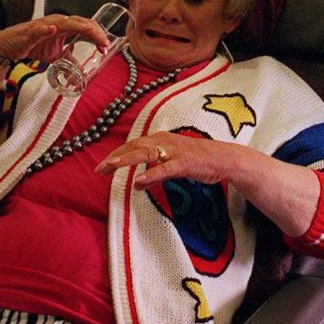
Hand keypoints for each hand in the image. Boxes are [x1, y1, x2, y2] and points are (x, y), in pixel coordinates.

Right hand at [0, 14, 109, 64]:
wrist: (11, 45)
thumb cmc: (35, 44)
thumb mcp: (57, 55)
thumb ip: (70, 60)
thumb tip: (82, 75)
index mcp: (66, 26)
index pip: (87, 26)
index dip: (98, 35)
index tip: (106, 47)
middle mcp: (59, 22)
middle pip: (81, 22)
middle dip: (95, 32)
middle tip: (104, 43)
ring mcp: (45, 25)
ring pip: (65, 22)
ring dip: (78, 27)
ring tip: (90, 31)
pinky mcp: (31, 31)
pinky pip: (40, 29)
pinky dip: (47, 29)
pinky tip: (54, 29)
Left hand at [95, 131, 232, 189]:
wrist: (224, 158)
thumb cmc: (198, 160)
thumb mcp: (172, 166)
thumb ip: (154, 172)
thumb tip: (136, 184)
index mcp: (161, 139)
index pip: (133, 145)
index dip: (117, 154)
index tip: (102, 166)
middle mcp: (165, 141)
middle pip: (135, 147)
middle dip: (116, 157)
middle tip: (99, 169)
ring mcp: (175, 151)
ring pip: (147, 153)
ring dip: (128, 159)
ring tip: (113, 166)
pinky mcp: (185, 163)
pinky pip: (165, 168)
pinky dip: (152, 174)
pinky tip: (139, 181)